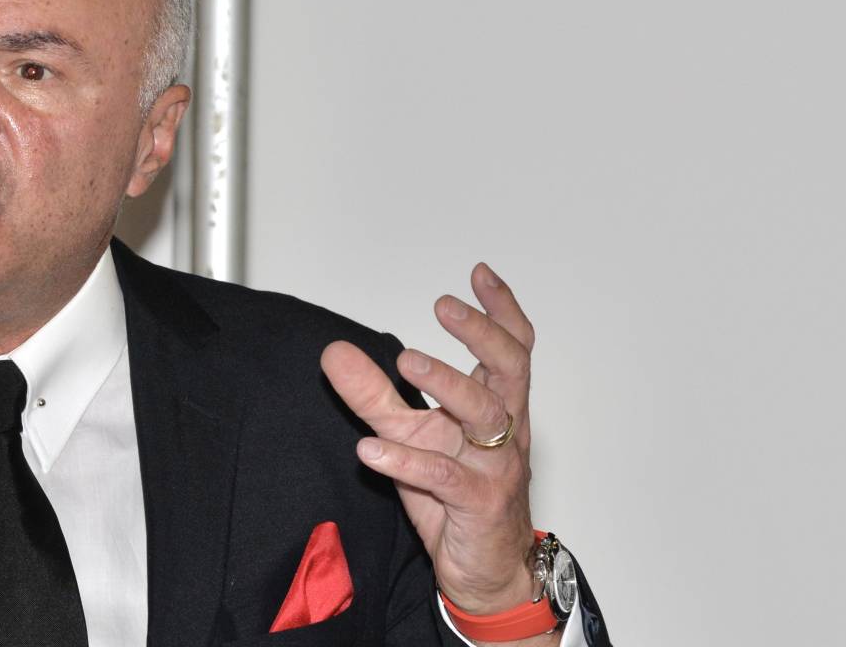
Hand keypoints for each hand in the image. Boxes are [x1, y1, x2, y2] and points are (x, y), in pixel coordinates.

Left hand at [322, 263, 543, 621]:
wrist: (483, 571)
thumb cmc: (454, 498)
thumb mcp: (409, 437)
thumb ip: (373, 394)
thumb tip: (333, 352)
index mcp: (496, 409)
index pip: (513, 350)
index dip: (501, 310)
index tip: (479, 274)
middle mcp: (504, 432)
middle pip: (510, 370)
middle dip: (481, 334)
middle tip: (444, 307)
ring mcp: (495, 468)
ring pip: (486, 416)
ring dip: (446, 383)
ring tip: (406, 360)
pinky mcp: (477, 505)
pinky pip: (444, 478)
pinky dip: (406, 461)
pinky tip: (371, 449)